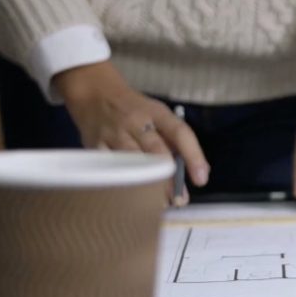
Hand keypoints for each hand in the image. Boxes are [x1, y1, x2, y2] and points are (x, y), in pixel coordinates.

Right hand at [53, 62, 208, 205]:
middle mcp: (136, 121)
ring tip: (161, 204)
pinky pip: (111, 166)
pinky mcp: (95, 144)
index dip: (193, 156)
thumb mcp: (158, 115)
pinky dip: (123, 182)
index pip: (179, 132)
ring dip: (148, 185)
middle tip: (180, 199)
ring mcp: (114, 132)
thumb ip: (178, 141)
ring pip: (133, 161)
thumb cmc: (134, 110)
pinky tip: (132, 198)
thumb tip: (201, 172)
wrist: (94, 92)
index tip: (201, 179)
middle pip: (156, 150)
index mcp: (157, 113)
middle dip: (170, 178)